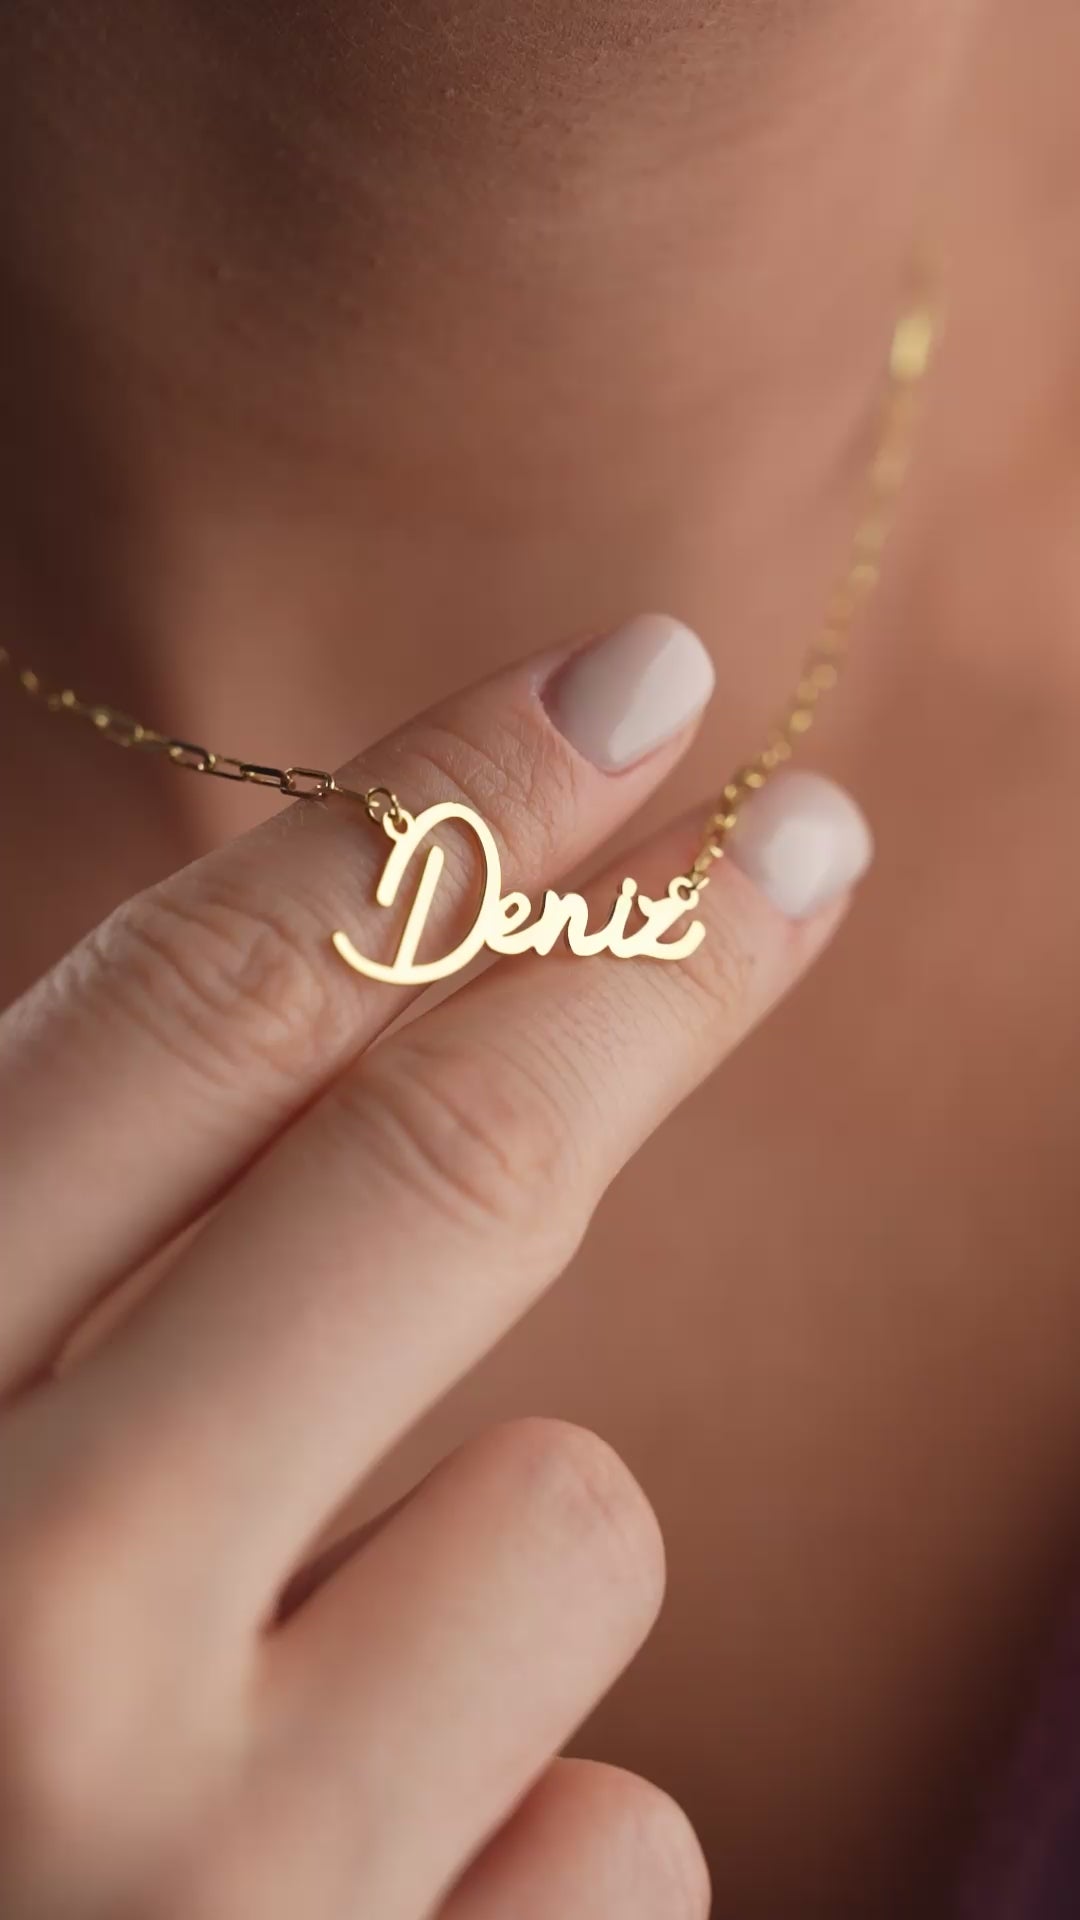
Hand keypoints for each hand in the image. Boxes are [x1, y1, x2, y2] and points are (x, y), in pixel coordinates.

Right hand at [0, 614, 868, 1918]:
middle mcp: (14, 1624)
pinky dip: (521, 1842)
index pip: (192, 1021)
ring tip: (311, 1710)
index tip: (631, 683)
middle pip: (441, 1172)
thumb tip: (350, 980)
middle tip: (811, 835)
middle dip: (654, 970)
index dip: (430, 813)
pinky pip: (616, 1826)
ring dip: (487, 1571)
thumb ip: (75, 1247)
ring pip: (568, 1527)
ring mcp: (202, 1881)